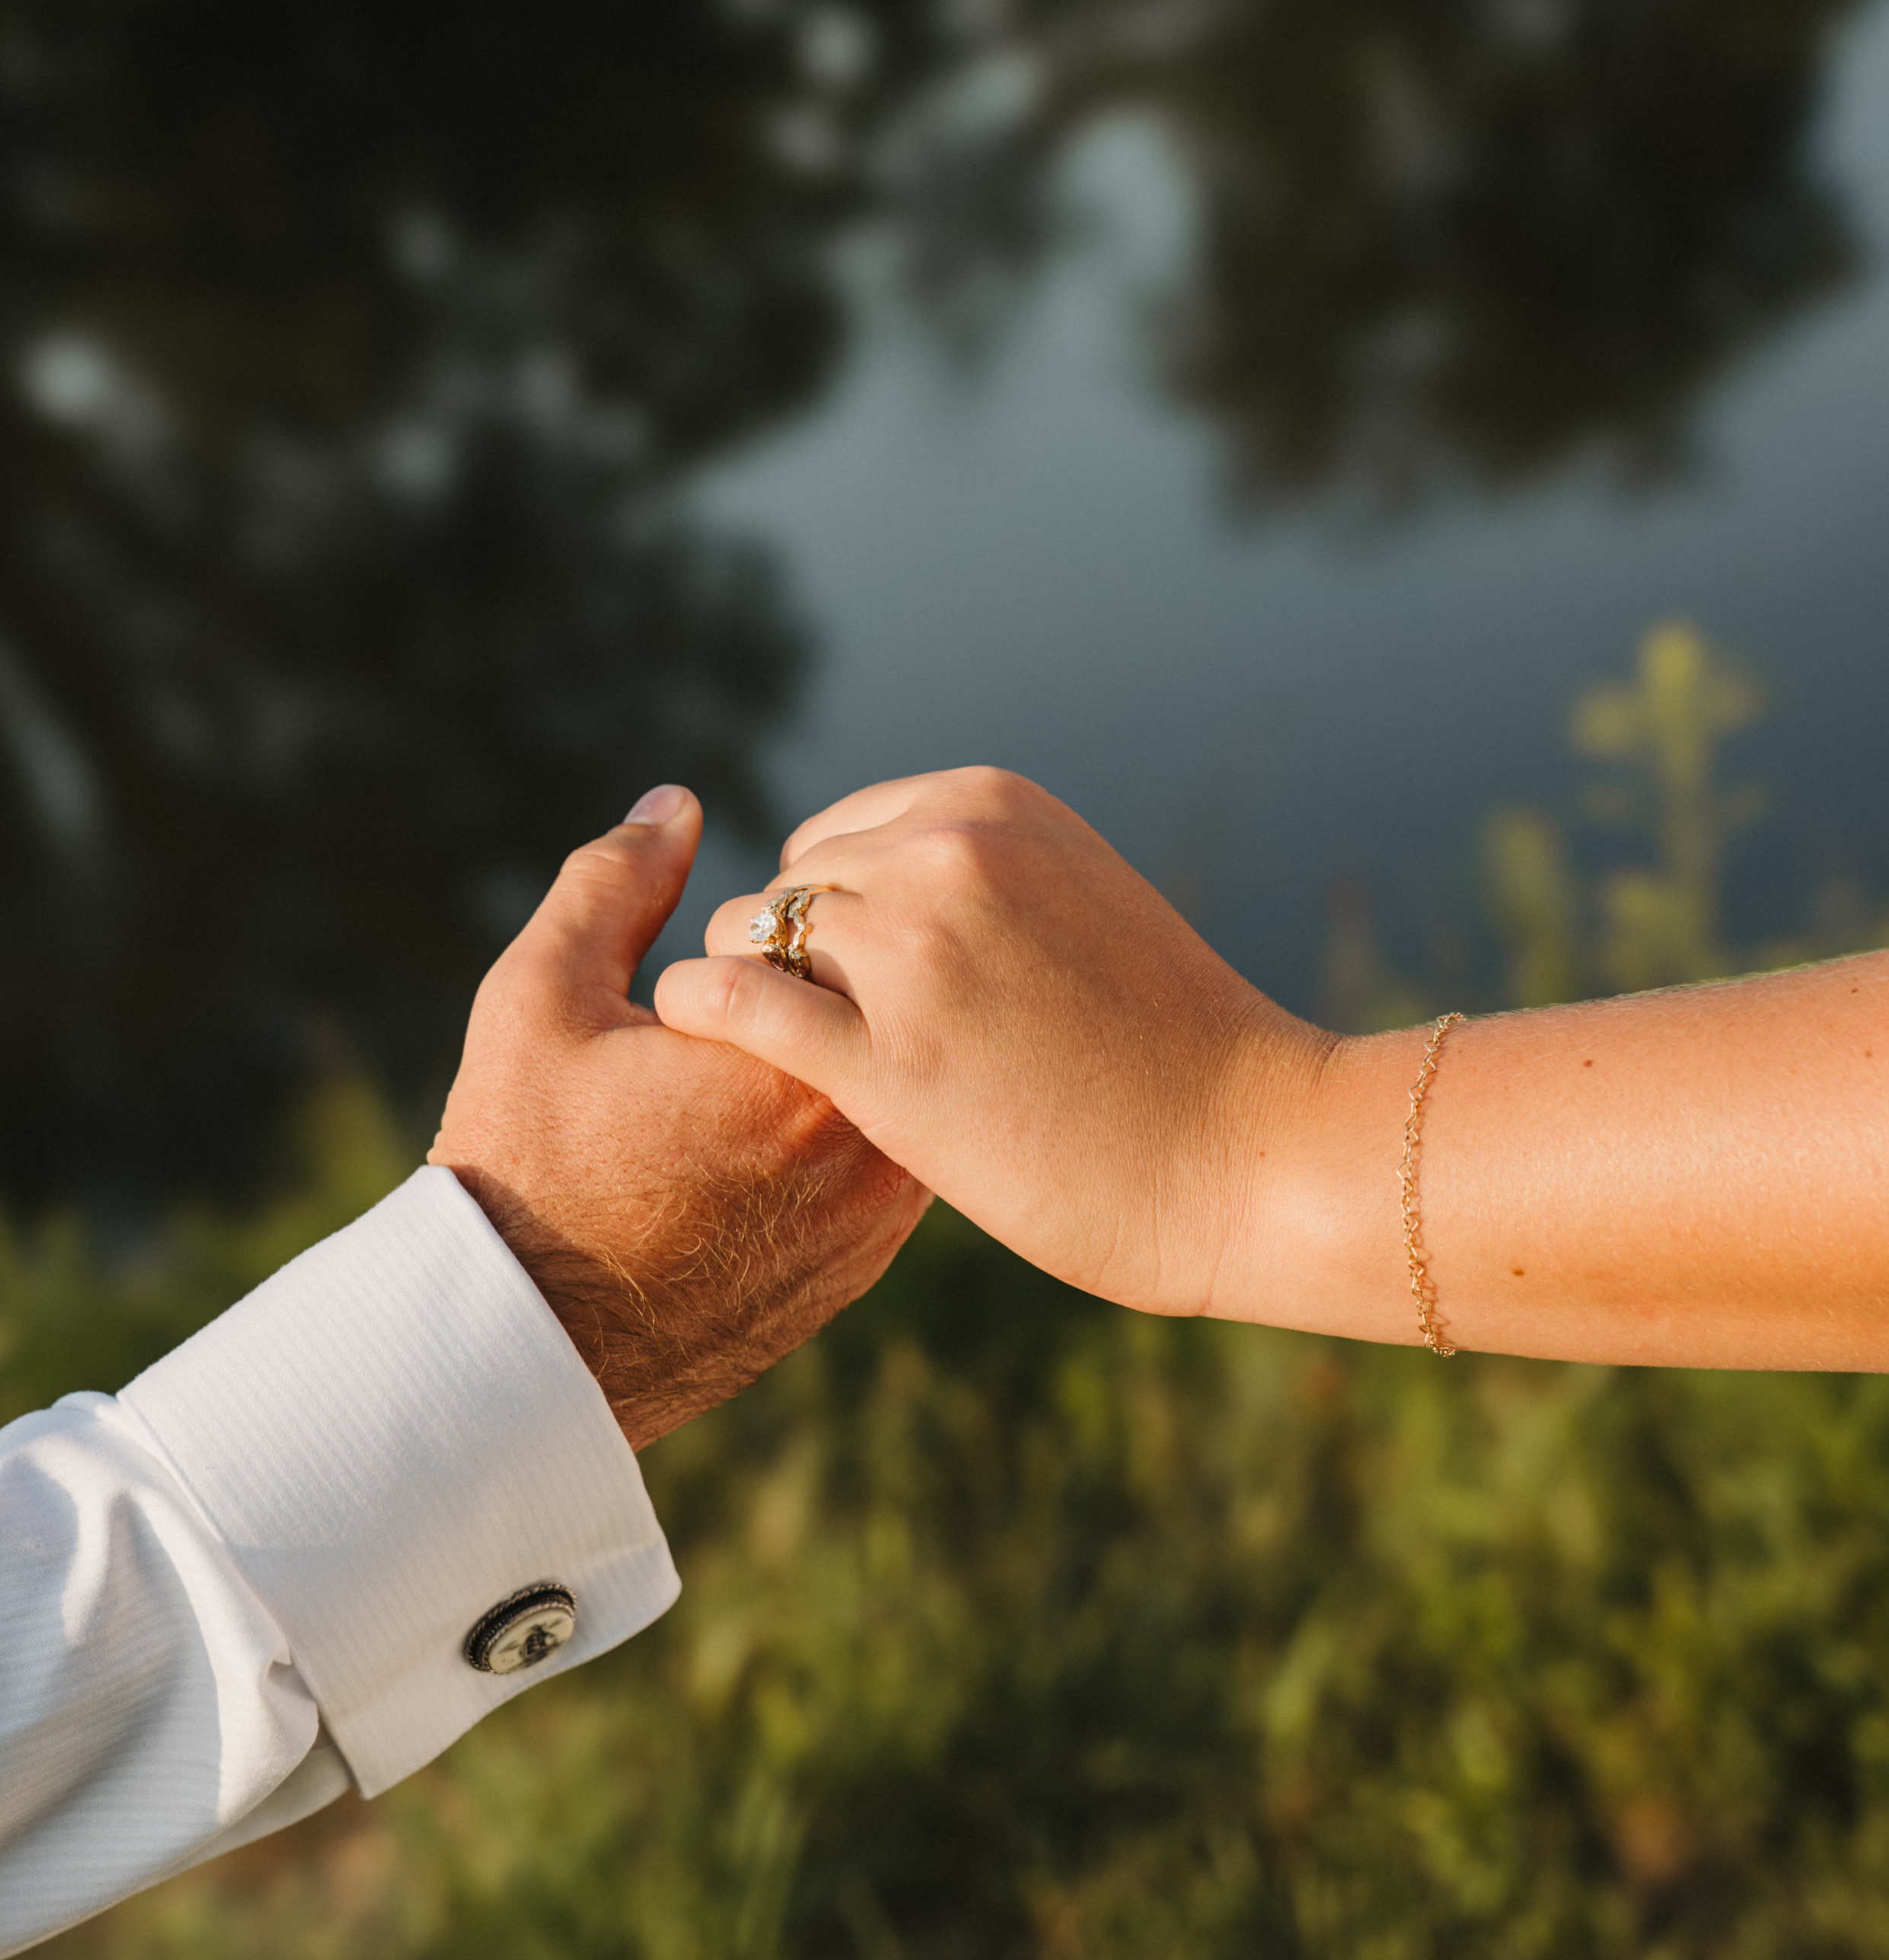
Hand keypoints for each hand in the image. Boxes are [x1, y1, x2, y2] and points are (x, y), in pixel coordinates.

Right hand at [429, 786, 929, 1447]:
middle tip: (760, 985)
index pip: (847, 932)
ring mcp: (876, 1213)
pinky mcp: (866, 1260)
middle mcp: (865, 1143)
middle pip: (895, 1006)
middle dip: (838, 979)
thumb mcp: (542, 999)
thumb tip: (677, 804)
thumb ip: (615, 884)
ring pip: (907, 1084)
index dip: (786, 917)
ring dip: (858, 1053)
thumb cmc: (524, 1165)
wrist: (530, 1346)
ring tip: (759, 1059)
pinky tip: (778, 1125)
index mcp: (798, 1063)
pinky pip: (896, 1157)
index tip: (736, 938)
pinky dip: (860, 1123)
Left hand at [654, 768, 1326, 1315]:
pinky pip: (735, 1005)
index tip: (853, 980)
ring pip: (749, 935)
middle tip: (825, 1037)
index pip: (840, 836)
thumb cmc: (1178, 1054)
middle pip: (791, 885)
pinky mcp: (885, 1060)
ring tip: (782, 1062)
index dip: (829, 914)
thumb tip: (880, 905)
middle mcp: (944, 854)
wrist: (1256, 1154)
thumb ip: (986, 885)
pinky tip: (707, 1046)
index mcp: (994, 805)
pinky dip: (703, 1017)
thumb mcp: (1082, 905)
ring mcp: (912, 954)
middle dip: (794, 959)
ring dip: (750, 992)